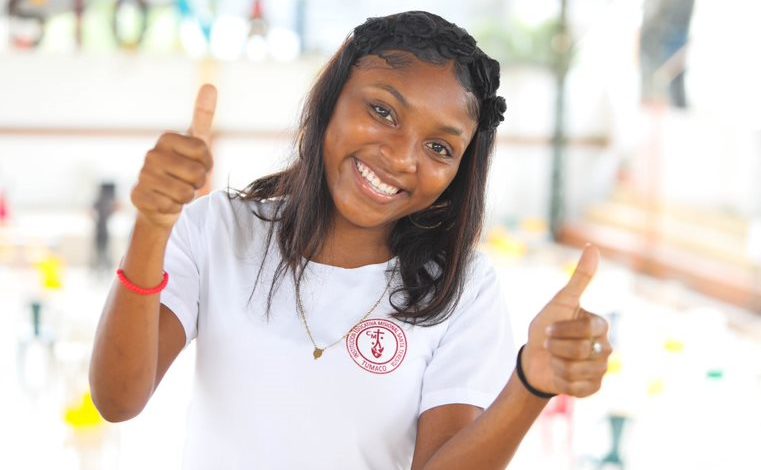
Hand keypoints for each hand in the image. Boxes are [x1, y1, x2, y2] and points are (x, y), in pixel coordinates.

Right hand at [130, 84, 216, 230]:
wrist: (161, 200)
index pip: (204, 153)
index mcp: (167, 139)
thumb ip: (203, 117)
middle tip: (187, 181)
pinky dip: (173, 208)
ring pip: (184, 193)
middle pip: (196, 174)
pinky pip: (171, 207)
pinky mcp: (138, 196)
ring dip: (186, 196)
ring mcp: (143, 175)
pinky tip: (165, 202)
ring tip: (177, 191)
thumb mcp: (197, 144)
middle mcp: (152, 154)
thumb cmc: (183, 169)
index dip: (207, 164)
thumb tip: (210, 85)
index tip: (198, 164)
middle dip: (198, 182)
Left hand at [522, 245, 610, 397]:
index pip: (588, 328)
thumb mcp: (560, 301)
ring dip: (558, 364)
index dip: (563, 330)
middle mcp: (606, 347)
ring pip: (579, 370)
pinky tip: (559, 375)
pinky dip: (561, 381)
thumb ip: (579, 278)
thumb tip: (592, 247)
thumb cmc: (547, 326)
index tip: (549, 329)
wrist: (534, 358)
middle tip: (550, 345)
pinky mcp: (594, 387)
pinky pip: (578, 388)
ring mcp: (602, 368)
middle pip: (583, 350)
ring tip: (555, 359)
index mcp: (600, 325)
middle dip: (557, 347)